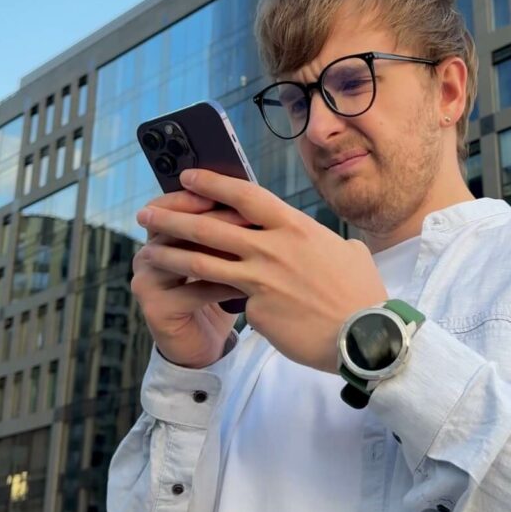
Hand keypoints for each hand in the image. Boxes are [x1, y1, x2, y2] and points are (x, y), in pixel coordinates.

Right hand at [131, 190, 250, 368]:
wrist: (202, 345)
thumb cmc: (216, 294)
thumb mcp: (220, 258)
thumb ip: (224, 231)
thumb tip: (253, 196)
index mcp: (160, 237)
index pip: (171, 205)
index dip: (199, 197)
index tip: (232, 192)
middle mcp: (147, 256)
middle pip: (177, 228)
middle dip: (214, 220)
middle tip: (248, 217)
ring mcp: (147, 283)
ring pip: (184, 259)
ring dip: (220, 252)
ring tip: (251, 247)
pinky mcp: (156, 310)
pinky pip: (194, 292)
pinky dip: (223, 286)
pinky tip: (249, 285)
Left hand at [135, 169, 388, 372]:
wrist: (364, 334)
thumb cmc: (361, 292)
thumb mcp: (346, 251)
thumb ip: (320, 241)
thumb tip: (315, 241)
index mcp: (295, 227)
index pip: (244, 196)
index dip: (212, 183)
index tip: (187, 176)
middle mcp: (272, 248)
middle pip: (209, 226)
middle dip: (173, 217)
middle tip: (147, 213)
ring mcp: (261, 279)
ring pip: (202, 263)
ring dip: (171, 255)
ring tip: (148, 252)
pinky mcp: (256, 310)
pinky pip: (233, 301)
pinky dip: (224, 302)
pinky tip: (210, 306)